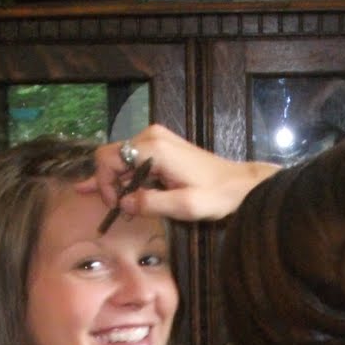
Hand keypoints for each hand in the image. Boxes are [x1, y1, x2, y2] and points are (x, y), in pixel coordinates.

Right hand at [83, 124, 277, 222]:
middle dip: (108, 182)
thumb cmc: (215, 195)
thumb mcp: (183, 206)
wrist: (239, 184)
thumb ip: (150, 204)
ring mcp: (156, 138)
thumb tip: (122, 205)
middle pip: (111, 156)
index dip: (105, 184)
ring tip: (117, 203)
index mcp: (154, 149)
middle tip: (117, 208)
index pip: (109, 159)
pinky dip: (125, 175)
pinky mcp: (161, 145)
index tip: (117, 206)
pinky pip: (133, 158)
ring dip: (117, 181)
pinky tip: (112, 189)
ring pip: (120, 157)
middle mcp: (151, 137)